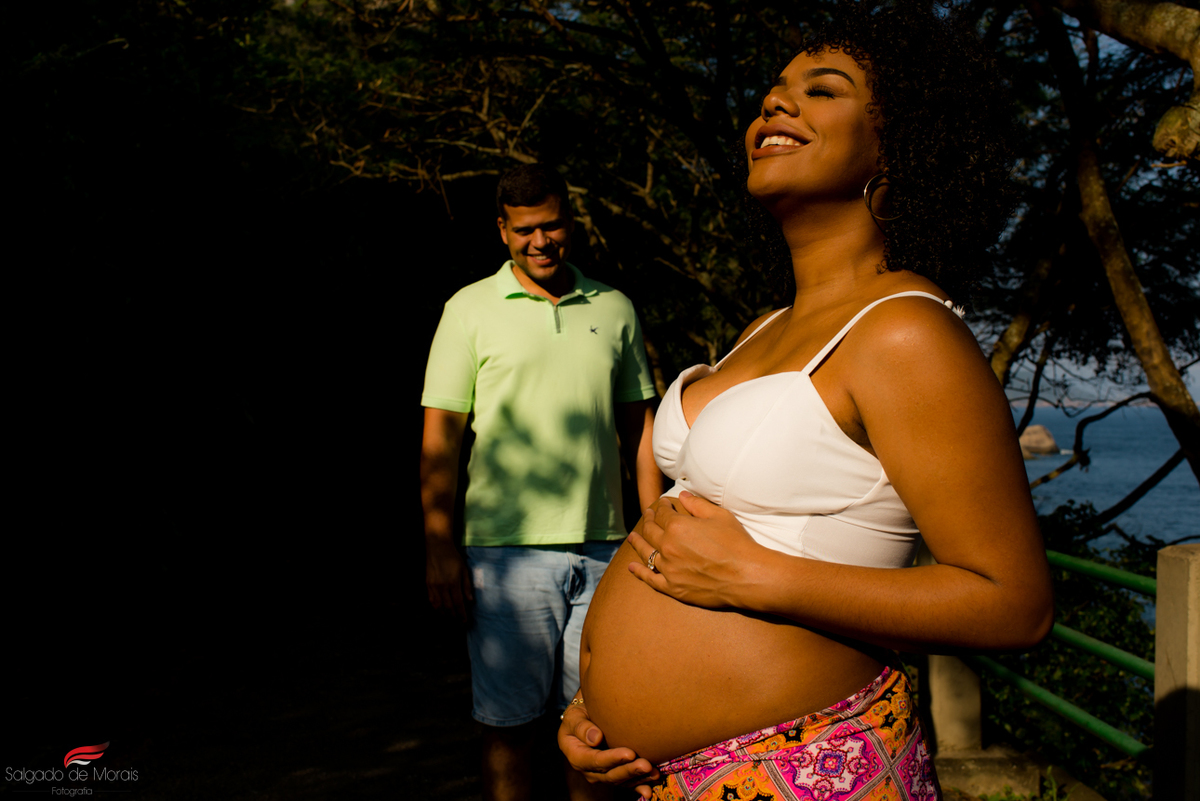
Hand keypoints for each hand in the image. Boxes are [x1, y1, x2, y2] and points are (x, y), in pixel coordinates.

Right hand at [425, 536, 472, 622]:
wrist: (438, 547)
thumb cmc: (454, 558)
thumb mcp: (464, 570)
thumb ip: (467, 586)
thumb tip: (470, 600)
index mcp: (453, 583)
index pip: (458, 603)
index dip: (462, 614)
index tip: (465, 621)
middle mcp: (442, 586)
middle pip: (448, 607)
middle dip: (454, 617)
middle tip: (459, 624)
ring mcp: (434, 586)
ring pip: (439, 605)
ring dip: (445, 614)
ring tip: (450, 620)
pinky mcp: (428, 584)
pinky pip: (431, 600)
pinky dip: (436, 607)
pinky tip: (440, 611)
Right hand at [557, 699, 658, 797]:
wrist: (585, 719)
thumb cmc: (579, 715)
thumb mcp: (574, 716)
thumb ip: (581, 727)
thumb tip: (596, 738)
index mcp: (576, 756)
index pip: (595, 760)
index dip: (612, 759)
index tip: (630, 753)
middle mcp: (589, 770)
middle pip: (610, 774)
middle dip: (629, 771)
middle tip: (646, 765)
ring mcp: (602, 774)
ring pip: (620, 780)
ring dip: (638, 778)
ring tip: (654, 773)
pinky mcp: (614, 774)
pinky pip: (627, 783)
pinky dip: (639, 785)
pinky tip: (650, 787)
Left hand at [627, 491, 764, 607]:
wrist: (747, 576)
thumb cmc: (736, 543)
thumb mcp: (719, 516)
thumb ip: (697, 504)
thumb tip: (682, 496)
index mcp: (677, 527)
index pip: (662, 513)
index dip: (661, 506)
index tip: (662, 503)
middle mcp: (668, 547)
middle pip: (651, 531)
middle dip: (648, 520)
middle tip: (647, 515)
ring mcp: (668, 569)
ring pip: (646, 554)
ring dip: (638, 543)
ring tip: (632, 538)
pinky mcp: (673, 588)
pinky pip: (650, 579)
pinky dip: (639, 572)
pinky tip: (632, 567)